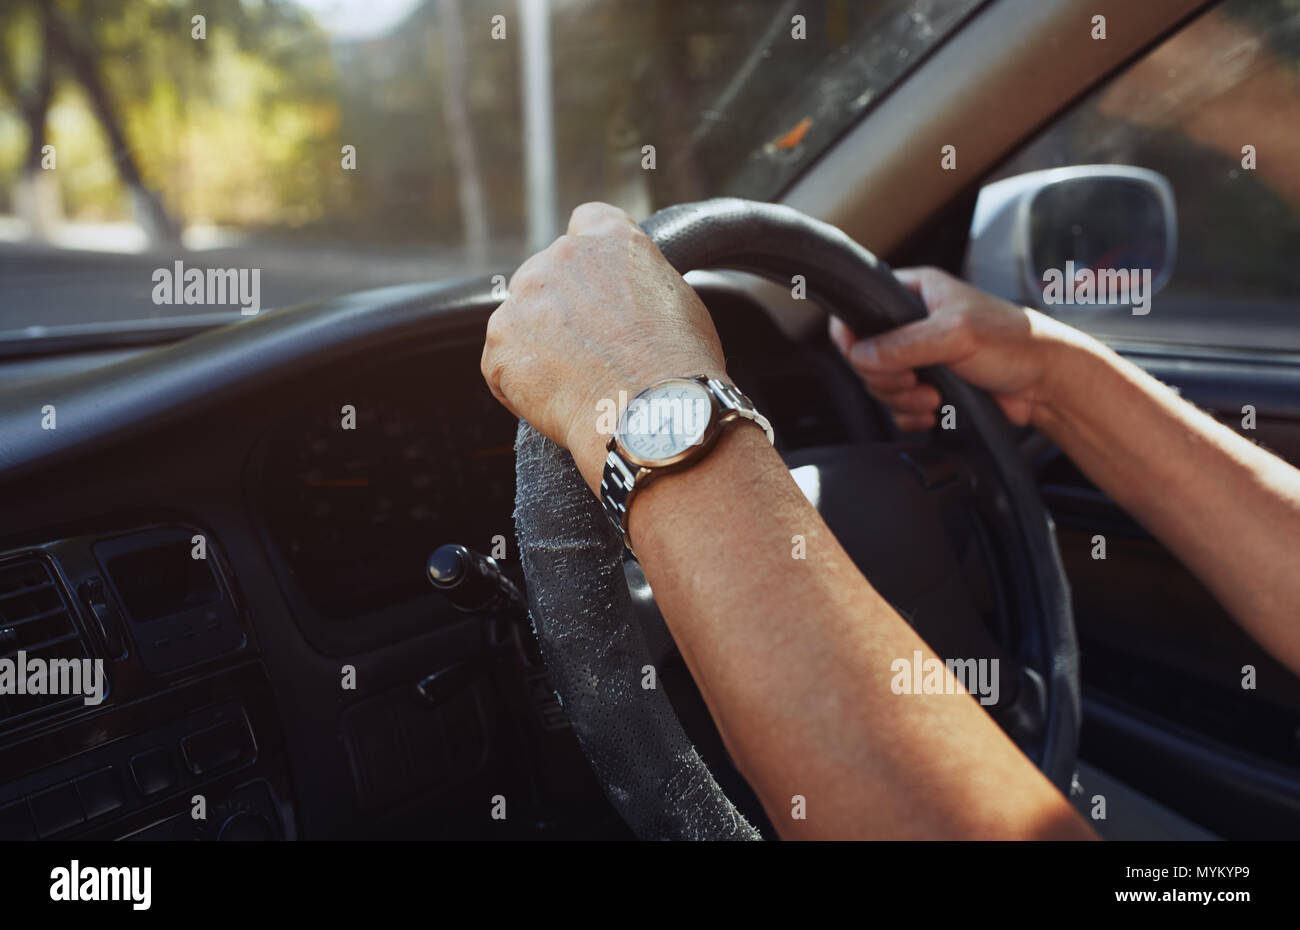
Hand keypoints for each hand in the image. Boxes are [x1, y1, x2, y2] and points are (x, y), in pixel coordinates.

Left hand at [481, 202, 727, 488]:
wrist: (652, 415)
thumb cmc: (678, 366)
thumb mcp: (678, 298)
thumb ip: (640, 280)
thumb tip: (629, 296)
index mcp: (609, 238)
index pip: (585, 223)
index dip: (590, 261)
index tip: (597, 289)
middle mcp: (560, 257)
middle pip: (546, 275)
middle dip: (560, 309)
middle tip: (590, 352)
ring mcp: (523, 300)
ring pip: (521, 320)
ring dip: (538, 345)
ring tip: (577, 383)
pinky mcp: (500, 346)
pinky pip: (503, 364)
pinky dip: (521, 384)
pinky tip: (558, 403)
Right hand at [829, 266, 1079, 429]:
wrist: (1046, 382)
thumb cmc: (1014, 341)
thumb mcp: (955, 333)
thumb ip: (903, 343)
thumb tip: (860, 356)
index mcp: (914, 293)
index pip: (859, 309)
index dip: (853, 337)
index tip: (865, 357)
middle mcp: (911, 324)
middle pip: (865, 358)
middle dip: (887, 378)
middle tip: (916, 380)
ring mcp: (918, 359)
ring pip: (880, 387)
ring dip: (903, 400)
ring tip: (934, 397)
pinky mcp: (927, 389)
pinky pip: (898, 409)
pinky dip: (911, 416)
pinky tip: (934, 412)